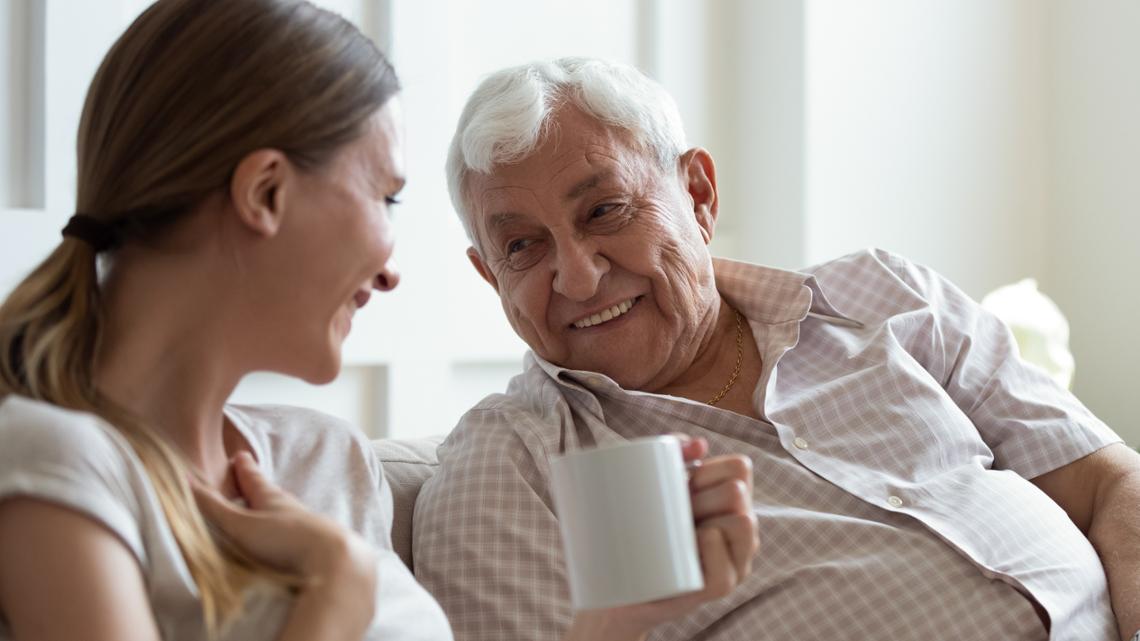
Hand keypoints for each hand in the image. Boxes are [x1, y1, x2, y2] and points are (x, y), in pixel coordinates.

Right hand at [192, 452, 377, 586]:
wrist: (334, 561)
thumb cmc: (285, 539)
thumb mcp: (240, 524)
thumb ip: (212, 506)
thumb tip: (182, 479)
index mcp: (271, 498)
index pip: (254, 478)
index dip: (244, 467)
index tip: (240, 455)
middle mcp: (290, 508)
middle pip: (271, 493)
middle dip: (259, 485)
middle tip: (252, 474)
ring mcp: (306, 527)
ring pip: (286, 513)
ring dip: (273, 509)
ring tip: (267, 507)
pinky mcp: (314, 548)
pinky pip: (296, 535)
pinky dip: (286, 531)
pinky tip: (286, 540)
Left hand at [568, 436, 758, 639]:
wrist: (615, 583)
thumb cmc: (639, 527)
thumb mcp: (651, 484)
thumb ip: (671, 452)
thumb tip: (698, 444)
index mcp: (730, 501)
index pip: (740, 467)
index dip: (708, 468)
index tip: (681, 483)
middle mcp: (741, 530)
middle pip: (736, 492)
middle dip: (701, 494)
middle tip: (676, 511)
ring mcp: (734, 562)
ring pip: (742, 523)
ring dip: (707, 518)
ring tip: (679, 532)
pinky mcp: (716, 590)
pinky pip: (726, 571)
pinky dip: (711, 549)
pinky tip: (693, 545)